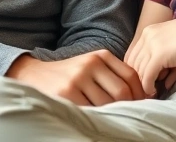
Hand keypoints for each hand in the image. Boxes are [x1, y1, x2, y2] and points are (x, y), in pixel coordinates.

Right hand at [6, 50, 145, 106]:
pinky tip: (95, 119)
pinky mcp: (67, 93)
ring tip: (111, 119)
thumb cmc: (69, 74)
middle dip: (128, 106)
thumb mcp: (91, 65)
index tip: (141, 104)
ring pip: (107, 103)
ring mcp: (78, 78)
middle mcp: (90, 64)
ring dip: (112, 114)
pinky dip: (97, 118)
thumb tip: (142, 95)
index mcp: (100, 56)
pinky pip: (90, 111)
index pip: (131, 76)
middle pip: (122, 91)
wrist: (33, 74)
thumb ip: (112, 75)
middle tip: (128, 116)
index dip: (140, 93)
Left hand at [124, 10, 175, 96]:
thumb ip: (166, 63)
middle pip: (132, 64)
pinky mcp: (159, 55)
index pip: (132, 55)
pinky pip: (147, 76)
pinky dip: (148, 87)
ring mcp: (152, 44)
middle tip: (144, 93)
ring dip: (142, 85)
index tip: (143, 83)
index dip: (135, 71)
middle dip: (136, 80)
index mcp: (149, 31)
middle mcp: (147, 36)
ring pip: (138, 71)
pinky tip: (154, 92)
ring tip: (150, 95)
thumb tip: (163, 82)